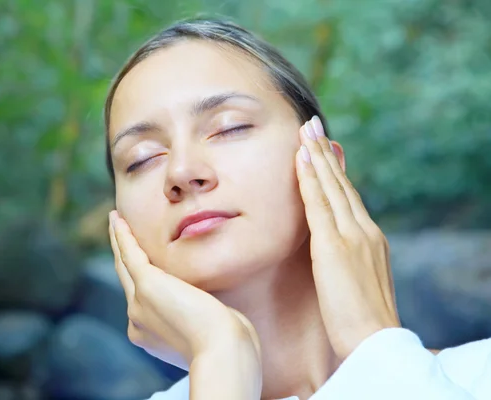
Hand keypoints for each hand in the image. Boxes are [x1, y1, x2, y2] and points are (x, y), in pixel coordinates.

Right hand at [108, 211, 260, 370]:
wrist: (223, 350)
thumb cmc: (227, 345)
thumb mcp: (209, 332)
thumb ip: (198, 319)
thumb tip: (205, 310)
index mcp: (151, 336)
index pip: (143, 301)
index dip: (143, 278)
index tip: (145, 260)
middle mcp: (138, 322)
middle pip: (127, 280)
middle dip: (123, 256)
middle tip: (119, 234)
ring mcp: (138, 304)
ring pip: (125, 264)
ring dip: (119, 240)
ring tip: (116, 220)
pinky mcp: (147, 285)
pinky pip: (129, 254)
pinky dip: (122, 236)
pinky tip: (118, 218)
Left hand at [296, 116, 400, 360]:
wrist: (375, 341)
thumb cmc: (362, 322)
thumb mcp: (357, 281)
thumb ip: (347, 259)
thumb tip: (334, 250)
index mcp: (370, 239)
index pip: (347, 197)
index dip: (335, 171)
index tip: (324, 148)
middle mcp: (364, 230)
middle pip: (341, 184)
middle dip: (326, 152)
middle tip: (313, 124)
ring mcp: (351, 236)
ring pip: (331, 187)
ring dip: (317, 156)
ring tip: (306, 129)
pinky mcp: (335, 246)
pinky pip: (319, 205)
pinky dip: (310, 179)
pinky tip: (301, 158)